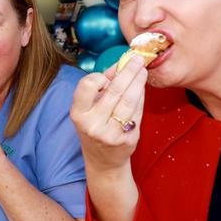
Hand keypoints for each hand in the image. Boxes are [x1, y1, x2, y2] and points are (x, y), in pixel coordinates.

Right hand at [70, 55, 146, 171]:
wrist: (103, 161)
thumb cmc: (96, 127)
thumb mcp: (90, 108)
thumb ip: (103, 85)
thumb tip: (119, 64)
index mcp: (78, 113)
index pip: (86, 86)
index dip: (99, 77)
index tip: (107, 74)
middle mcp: (92, 124)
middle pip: (114, 91)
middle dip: (127, 72)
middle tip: (137, 59)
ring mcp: (110, 133)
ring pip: (129, 101)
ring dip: (138, 82)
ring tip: (142, 71)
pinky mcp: (126, 139)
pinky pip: (136, 113)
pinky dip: (140, 98)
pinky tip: (142, 89)